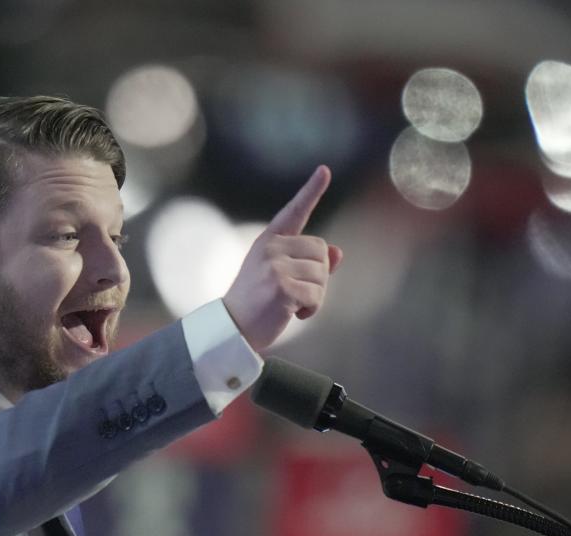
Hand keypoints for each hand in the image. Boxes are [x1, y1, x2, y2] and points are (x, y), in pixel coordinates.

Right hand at [222, 165, 342, 351]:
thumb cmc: (256, 303)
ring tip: (290, 304)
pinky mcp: (282, 287)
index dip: (311, 191)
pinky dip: (311, 309)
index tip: (325, 170)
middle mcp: (271, 248)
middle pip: (322, 251)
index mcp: (268, 241)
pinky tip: (293, 314)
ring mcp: (275, 266)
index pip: (293, 212)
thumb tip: (339, 253)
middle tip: (294, 293)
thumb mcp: (279, 276)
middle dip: (318, 275)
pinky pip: (317, 294)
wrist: (231, 329)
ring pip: (322, 274)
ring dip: (315, 295)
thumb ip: (309, 262)